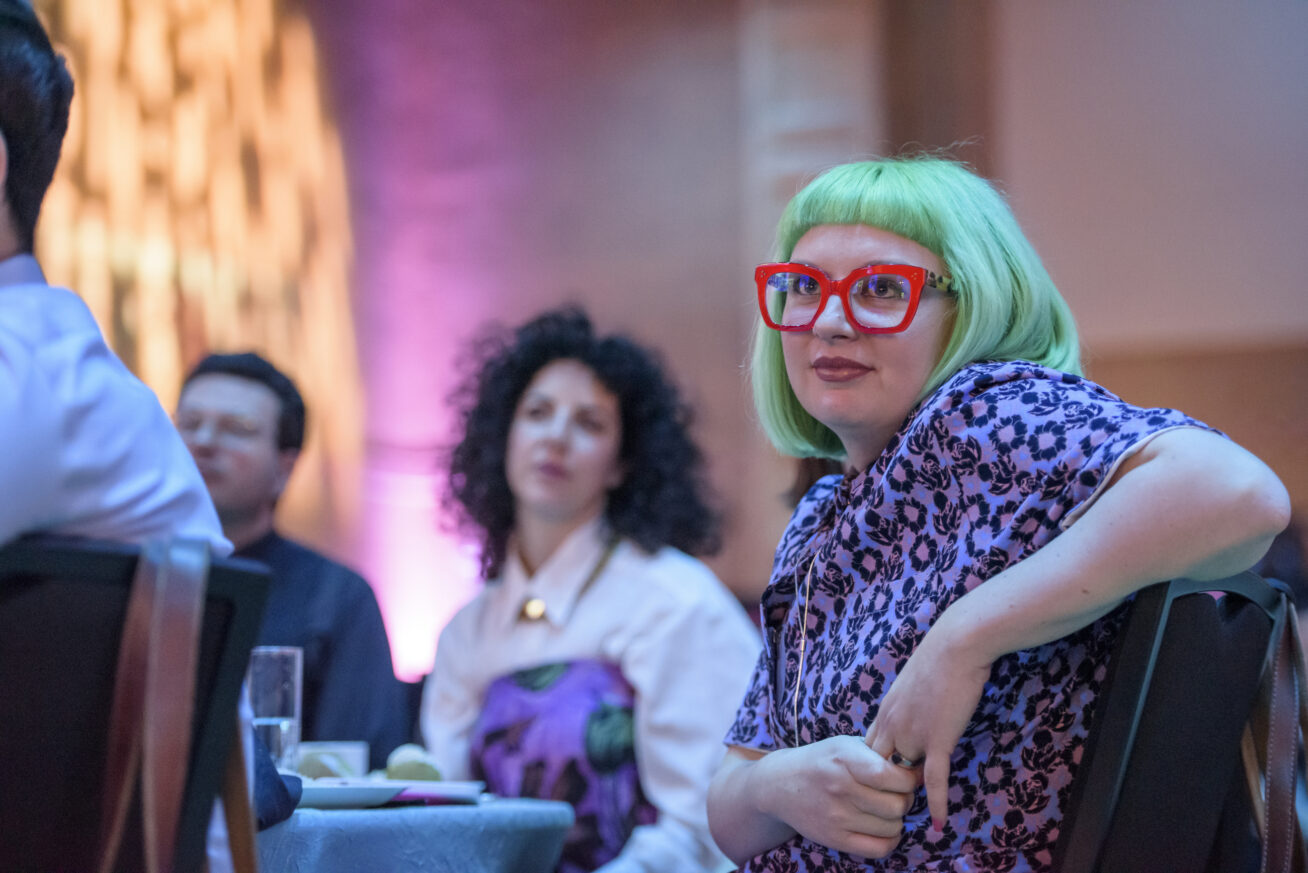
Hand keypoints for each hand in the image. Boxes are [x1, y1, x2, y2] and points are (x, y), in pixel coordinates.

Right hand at [758, 735, 918, 859]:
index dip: (909, 779)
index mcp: (845, 759)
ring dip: (896, 819)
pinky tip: (883, 827)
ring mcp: (837, 817)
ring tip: (885, 808)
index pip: (892, 776)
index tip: (907, 776)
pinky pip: (879, 848)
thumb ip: (878, 753)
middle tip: (897, 793)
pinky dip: (890, 839)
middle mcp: (840, 788)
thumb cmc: (822, 761)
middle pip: (897, 805)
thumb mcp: (845, 745)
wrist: (781, 785)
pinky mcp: (835, 839)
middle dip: (905, 799)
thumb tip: (918, 769)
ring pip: (892, 827)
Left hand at [864, 619, 992, 824]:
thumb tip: (914, 713)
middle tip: (887, 804)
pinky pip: (934, 779)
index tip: (876, 783)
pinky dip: (936, 803)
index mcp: (885, 711)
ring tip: (910, 815)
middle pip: (877, 768)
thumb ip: (908, 704)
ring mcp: (912, 734)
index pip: (868, 750)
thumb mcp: (912, 683)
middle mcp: (892, 725)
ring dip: (908, 794)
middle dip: (880, 787)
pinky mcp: (937, 739)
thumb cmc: (940, 657)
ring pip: (903, 775)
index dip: (871, 770)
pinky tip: (938, 823)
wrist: (956, 645)